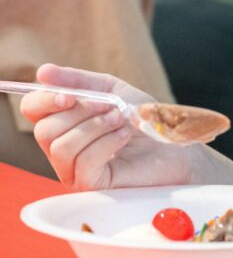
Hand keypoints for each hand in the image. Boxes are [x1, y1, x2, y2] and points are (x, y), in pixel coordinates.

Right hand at [20, 64, 197, 190]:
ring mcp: (74, 170)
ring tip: (120, 121)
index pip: (33, 110)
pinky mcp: (92, 185)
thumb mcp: (113, 91)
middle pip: (44, 130)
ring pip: (60, 147)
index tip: (70, 95)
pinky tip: (124, 136)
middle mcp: (62, 149)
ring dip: (94, 127)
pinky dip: (106, 143)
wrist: (174, 143)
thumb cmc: (144, 119)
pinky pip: (82, 162)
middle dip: (80, 113)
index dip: (44, 100)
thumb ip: (79, 81)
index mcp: (63, 122)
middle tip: (110, 108)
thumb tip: (43, 71)